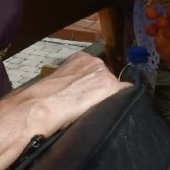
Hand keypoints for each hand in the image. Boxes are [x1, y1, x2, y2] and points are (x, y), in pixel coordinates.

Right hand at [10, 52, 129, 137]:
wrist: (42, 103)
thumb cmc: (43, 96)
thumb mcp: (58, 81)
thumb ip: (71, 81)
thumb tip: (74, 91)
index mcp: (80, 58)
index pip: (95, 71)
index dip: (92, 85)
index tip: (88, 95)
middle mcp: (94, 61)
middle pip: (108, 77)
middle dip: (102, 90)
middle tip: (91, 104)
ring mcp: (104, 73)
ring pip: (115, 87)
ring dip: (109, 97)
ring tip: (97, 110)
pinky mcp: (111, 86)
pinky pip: (126, 93)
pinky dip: (122, 102)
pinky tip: (114, 110)